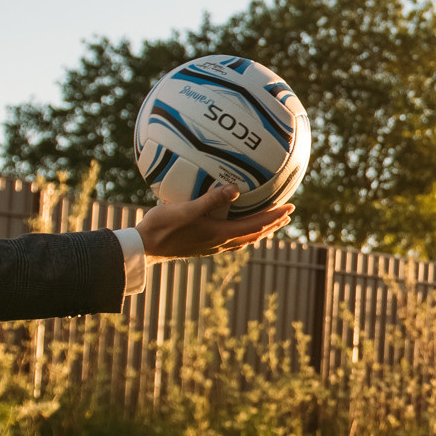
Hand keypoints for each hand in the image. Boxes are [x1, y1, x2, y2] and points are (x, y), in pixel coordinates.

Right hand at [135, 186, 291, 258]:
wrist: (145, 247)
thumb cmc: (163, 226)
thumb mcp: (186, 209)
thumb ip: (211, 199)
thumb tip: (236, 188)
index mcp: (220, 234)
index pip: (256, 225)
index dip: (274, 216)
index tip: (290, 207)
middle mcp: (221, 243)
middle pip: (255, 234)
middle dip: (273, 223)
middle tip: (288, 213)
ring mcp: (212, 246)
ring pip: (245, 238)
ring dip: (260, 229)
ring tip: (271, 222)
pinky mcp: (204, 246)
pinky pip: (232, 239)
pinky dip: (244, 232)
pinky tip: (238, 226)